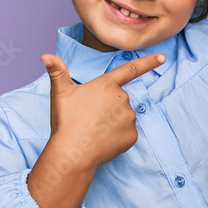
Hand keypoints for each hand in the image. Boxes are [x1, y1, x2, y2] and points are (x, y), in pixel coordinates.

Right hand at [40, 52, 163, 168]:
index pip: (130, 69)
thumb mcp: (60, 93)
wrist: (73, 152)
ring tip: (95, 130)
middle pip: (120, 100)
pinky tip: (103, 140)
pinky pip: (127, 134)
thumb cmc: (66, 121)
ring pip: (124, 118)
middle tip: (90, 118)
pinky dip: (117, 137)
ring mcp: (129, 117)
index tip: (163, 57)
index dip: (148, 62)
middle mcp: (122, 98)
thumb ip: (57, 71)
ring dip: (113, 123)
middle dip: (109, 107)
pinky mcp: (132, 136)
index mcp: (106, 85)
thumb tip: (45, 55)